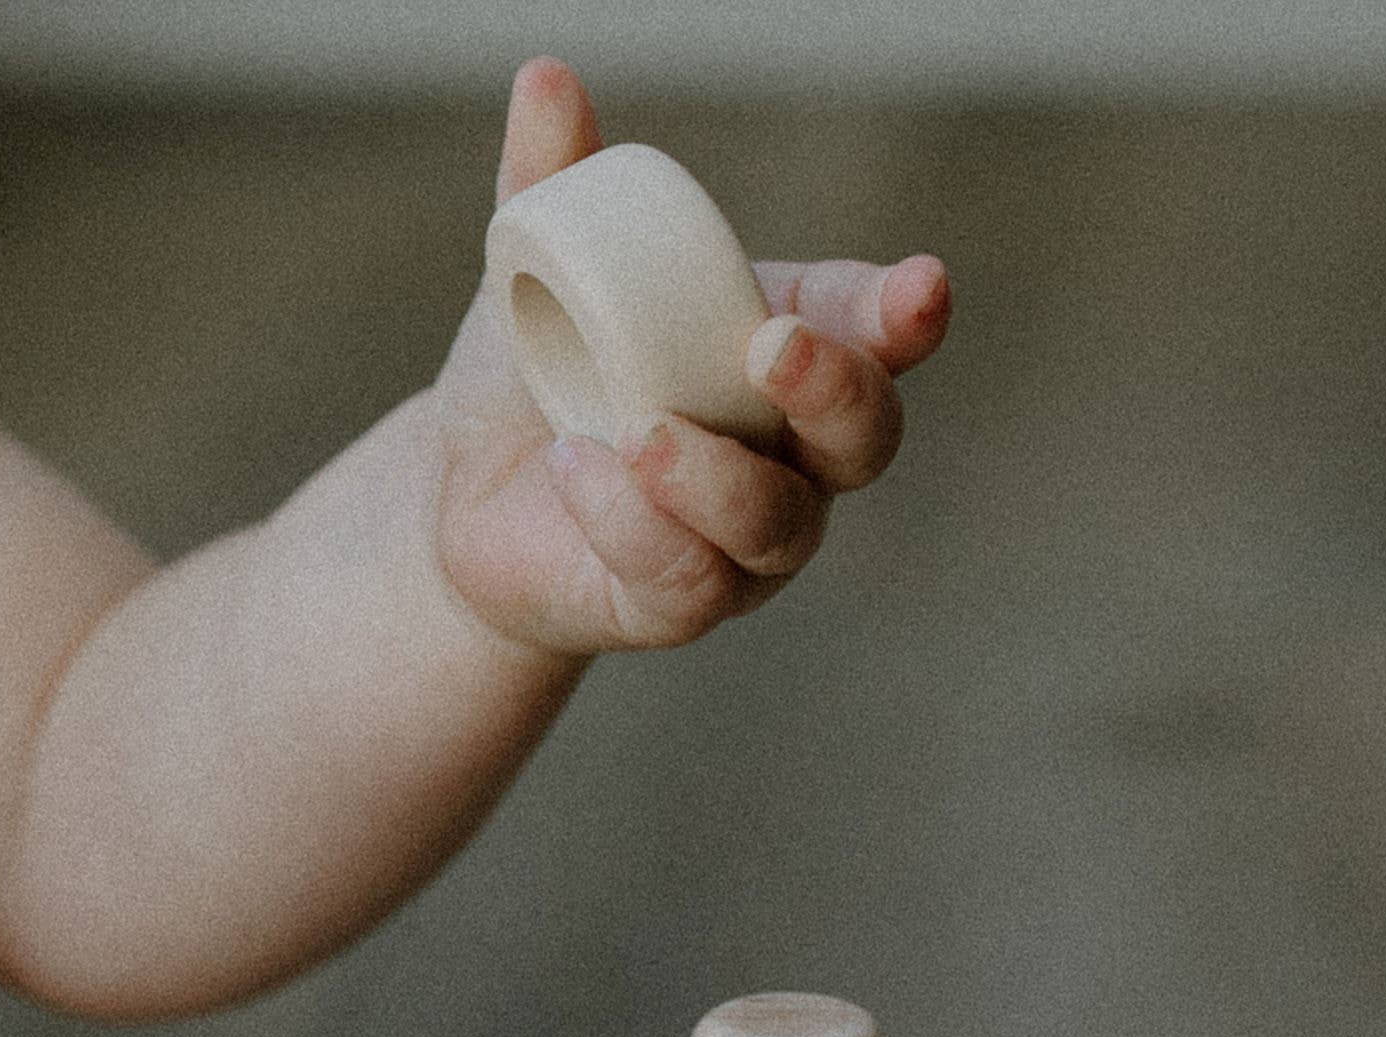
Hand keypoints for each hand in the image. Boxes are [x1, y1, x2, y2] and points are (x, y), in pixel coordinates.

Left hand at [433, 60, 952, 655]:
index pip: (875, 329)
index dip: (906, 313)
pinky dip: (634, 524)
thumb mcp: (537, 271)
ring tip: (637, 430)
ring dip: (717, 477)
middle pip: (866, 437)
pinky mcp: (683, 606)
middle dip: (836, 392)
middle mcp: (792, 454)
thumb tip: (544, 80)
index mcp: (788, 348)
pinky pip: (686, 579)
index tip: (919, 289)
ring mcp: (746, 543)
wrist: (465, 497)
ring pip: (779, 524)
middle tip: (772, 349)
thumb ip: (553, 186)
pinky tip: (577, 474)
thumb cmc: (534, 375)